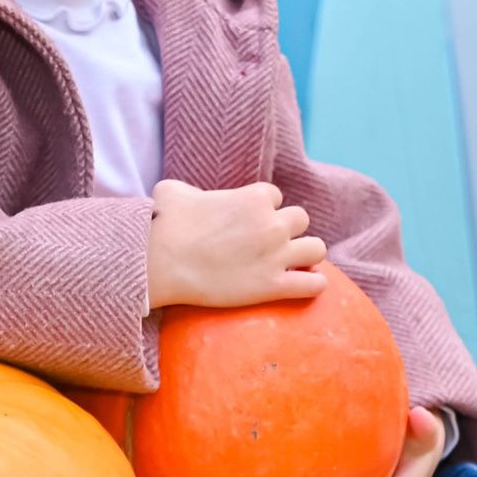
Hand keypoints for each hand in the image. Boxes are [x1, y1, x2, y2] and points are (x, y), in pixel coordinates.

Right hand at [145, 179, 326, 308]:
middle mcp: (271, 224)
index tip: (249, 222)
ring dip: (305, 254)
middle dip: (287, 229)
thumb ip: (192, 189)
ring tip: (291, 263)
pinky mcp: (272, 287)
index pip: (275, 197)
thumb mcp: (174, 190)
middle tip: (269, 243)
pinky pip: (313, 284)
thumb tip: (188, 197)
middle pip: (301, 219)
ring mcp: (275, 256)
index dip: (263, 209)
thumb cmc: (163, 225)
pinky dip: (312, 284)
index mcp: (254, 197)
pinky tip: (304, 285)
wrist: (160, 263)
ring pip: (316, 248)